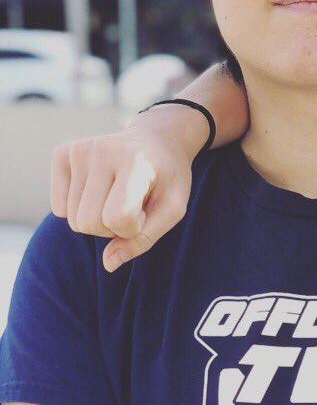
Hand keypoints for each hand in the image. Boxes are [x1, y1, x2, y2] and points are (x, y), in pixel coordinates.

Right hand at [50, 105, 202, 271]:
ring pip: (71, 220)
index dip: (133, 228)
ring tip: (117, 196)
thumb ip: (144, 239)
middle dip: (113, 228)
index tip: (147, 212)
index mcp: (134, 162)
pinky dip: (78, 209)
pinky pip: (57, 208)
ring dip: (97, 219)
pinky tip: (99, 190)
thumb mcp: (172, 209)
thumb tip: (108, 264)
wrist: (157, 140)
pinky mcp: (62, 153)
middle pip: (88, 223)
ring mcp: (79, 150)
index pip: (116, 219)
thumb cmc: (168, 179)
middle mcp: (102, 151)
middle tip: (132, 206)